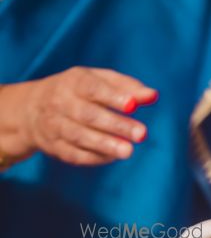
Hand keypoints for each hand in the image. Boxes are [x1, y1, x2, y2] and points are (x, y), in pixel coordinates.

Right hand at [0, 67, 156, 166]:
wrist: (31, 108)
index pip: (92, 88)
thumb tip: (153, 96)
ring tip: (128, 151)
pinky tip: (112, 157)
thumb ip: (127, 87)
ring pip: (79, 136)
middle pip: (87, 115)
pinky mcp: (54, 146)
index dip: (113, 97)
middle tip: (141, 134)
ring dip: (105, 145)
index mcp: (73, 82)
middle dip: (115, 125)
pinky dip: (93, 157)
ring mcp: (54, 126)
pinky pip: (74, 154)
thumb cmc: (78, 91)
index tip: (133, 106)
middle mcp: (60, 103)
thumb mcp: (99, 80)